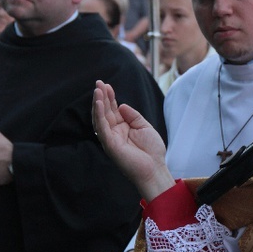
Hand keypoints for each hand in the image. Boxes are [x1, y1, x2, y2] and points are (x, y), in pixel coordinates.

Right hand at [93, 80, 172, 200]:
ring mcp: (111, 138)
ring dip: (98, 104)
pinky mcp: (110, 145)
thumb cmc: (152, 150)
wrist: (155, 168)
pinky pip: (102, 128)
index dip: (110, 97)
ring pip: (100, 118)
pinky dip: (99, 116)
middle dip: (102, 97)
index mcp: (122, 127)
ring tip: (97, 90)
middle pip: (105, 111)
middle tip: (98, 83)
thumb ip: (133, 115)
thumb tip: (121, 105)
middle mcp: (114, 132)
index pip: (113, 109)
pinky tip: (99, 104)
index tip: (106, 85)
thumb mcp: (144, 127)